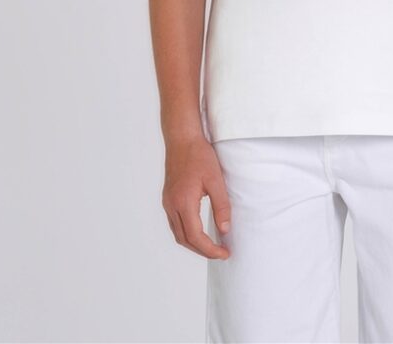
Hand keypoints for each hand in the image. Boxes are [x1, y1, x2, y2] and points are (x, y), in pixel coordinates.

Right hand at [162, 135, 231, 259]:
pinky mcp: (168, 198)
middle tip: (220, 252)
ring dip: (193, 243)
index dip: (210, 250)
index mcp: (183, 202)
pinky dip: (187, 232)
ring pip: (178, 234)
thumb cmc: (199, 155)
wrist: (182, 138)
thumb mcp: (215, 180)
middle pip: (185, 240)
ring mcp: (167, 202)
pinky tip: (198, 230)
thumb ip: (221, 206)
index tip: (224, 253)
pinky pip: (175, 223)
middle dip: (202, 250)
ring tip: (211, 245)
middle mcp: (172, 205)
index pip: (195, 237)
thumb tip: (224, 230)